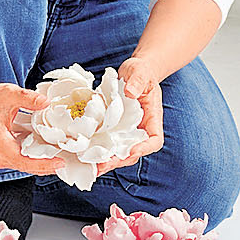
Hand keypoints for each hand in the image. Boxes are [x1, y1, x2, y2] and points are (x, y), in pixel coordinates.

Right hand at [0, 82, 65, 174]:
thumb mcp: (9, 94)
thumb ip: (28, 98)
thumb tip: (46, 102)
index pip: (23, 161)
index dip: (42, 164)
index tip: (59, 163)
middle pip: (27, 167)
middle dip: (48, 166)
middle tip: (68, 161)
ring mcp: (1, 157)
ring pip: (27, 166)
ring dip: (44, 162)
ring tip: (64, 157)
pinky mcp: (5, 155)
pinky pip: (24, 160)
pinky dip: (38, 157)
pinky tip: (52, 151)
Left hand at [97, 56, 164, 175]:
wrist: (133, 73)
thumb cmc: (141, 72)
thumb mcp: (140, 72)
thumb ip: (138, 81)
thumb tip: (130, 92)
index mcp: (152, 118)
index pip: (155, 140)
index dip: (145, 148)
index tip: (132, 151)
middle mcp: (140, 129)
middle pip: (134, 152)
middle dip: (119, 160)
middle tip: (102, 165)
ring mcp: (126, 131)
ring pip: (119, 152)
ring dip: (106, 161)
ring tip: (91, 167)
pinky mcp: (113, 129)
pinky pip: (107, 143)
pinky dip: (97, 151)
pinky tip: (84, 155)